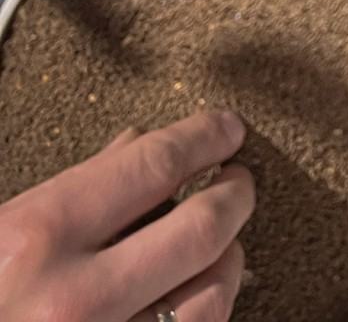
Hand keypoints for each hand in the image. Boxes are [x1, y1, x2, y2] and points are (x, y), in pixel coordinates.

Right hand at [0, 110, 252, 321]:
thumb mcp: (5, 231)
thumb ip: (75, 188)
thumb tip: (140, 143)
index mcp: (39, 236)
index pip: (151, 166)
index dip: (203, 138)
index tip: (227, 129)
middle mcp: (73, 298)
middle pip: (199, 228)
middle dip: (234, 196)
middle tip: (240, 181)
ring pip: (210, 295)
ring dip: (229, 259)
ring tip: (225, 239)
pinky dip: (204, 310)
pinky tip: (199, 292)